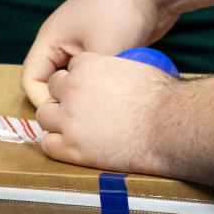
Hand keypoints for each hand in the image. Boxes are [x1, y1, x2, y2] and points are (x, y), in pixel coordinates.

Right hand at [21, 0, 178, 107]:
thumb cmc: (120, 12)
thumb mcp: (102, 51)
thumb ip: (87, 83)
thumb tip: (84, 112)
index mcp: (50, 40)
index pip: (31, 81)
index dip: (43, 102)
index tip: (66, 117)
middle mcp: (62, 43)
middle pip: (50, 83)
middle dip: (63, 102)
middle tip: (84, 120)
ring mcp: (82, 46)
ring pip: (73, 82)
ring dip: (84, 96)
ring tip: (101, 112)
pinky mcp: (104, 49)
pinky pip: (92, 77)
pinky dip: (99, 88)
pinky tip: (116, 99)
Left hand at [36, 52, 174, 173]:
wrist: (169, 128)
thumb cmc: (163, 100)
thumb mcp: (138, 70)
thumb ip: (118, 70)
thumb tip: (121, 76)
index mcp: (88, 65)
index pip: (71, 68)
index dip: (81, 80)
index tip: (92, 91)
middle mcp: (73, 89)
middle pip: (53, 89)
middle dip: (64, 97)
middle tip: (82, 110)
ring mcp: (69, 119)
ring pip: (45, 116)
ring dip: (57, 120)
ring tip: (75, 128)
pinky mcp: (72, 147)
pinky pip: (48, 145)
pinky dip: (57, 144)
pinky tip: (72, 145)